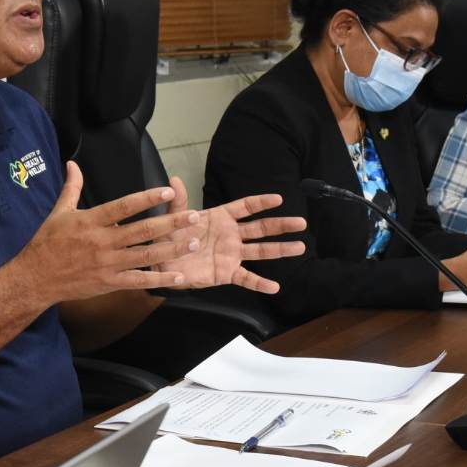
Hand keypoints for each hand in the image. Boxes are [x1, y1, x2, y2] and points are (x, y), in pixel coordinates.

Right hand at [13, 161, 212, 303]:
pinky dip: (160, 279)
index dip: (147, 198)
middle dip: (171, 223)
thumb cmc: (47, 243)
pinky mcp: (109, 283)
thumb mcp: (59, 212)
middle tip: (194, 217)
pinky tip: (178, 276)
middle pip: (143, 231)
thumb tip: (73, 164)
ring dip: (172, 249)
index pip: (124, 206)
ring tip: (193, 242)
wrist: (35, 278)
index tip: (167, 191)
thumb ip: (72, 188)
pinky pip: (139, 281)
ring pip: (146, 255)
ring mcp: (108, 264)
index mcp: (91, 221)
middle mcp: (102, 242)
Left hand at [153, 177, 305, 291]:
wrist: (165, 263)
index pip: (246, 207)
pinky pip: (246, 278)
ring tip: (300, 247)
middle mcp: (232, 235)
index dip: (262, 202)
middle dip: (281, 225)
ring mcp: (232, 254)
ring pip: (260, 251)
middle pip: (261, 228)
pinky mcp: (227, 272)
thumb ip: (179, 202)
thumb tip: (174, 179)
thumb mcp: (174, 219)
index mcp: (222, 218)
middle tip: (301, 222)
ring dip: (280, 249)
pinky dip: (260, 283)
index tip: (279, 199)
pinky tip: (274, 287)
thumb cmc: (172, 237)